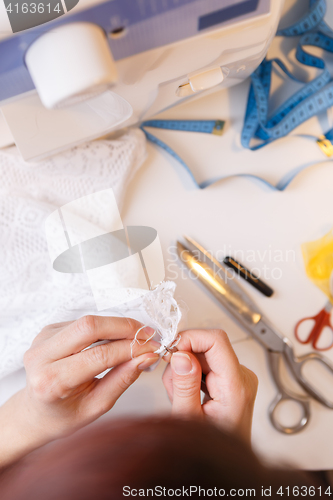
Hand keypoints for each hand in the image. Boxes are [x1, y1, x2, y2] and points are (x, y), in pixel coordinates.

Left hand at [0, 316, 159, 466]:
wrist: (35, 412)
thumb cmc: (64, 415)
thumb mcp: (97, 406)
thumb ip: (122, 379)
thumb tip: (146, 357)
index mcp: (52, 382)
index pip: (99, 355)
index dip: (131, 348)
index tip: (152, 348)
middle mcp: (42, 356)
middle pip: (89, 326)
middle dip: (124, 327)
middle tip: (148, 335)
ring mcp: (42, 340)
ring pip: (87, 320)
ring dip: (117, 326)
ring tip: (137, 337)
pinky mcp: (48, 330)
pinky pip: (82, 322)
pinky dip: (104, 328)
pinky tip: (115, 339)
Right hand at [162, 329, 257, 442]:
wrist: (226, 469)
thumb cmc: (210, 451)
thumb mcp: (189, 419)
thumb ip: (184, 386)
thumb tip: (180, 354)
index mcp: (236, 387)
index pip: (216, 340)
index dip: (190, 338)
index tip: (171, 350)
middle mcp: (241, 377)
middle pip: (206, 346)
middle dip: (182, 359)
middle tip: (173, 385)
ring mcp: (237, 378)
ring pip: (202, 354)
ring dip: (184, 370)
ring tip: (181, 396)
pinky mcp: (230, 379)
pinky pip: (205, 363)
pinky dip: (190, 374)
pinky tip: (188, 395)